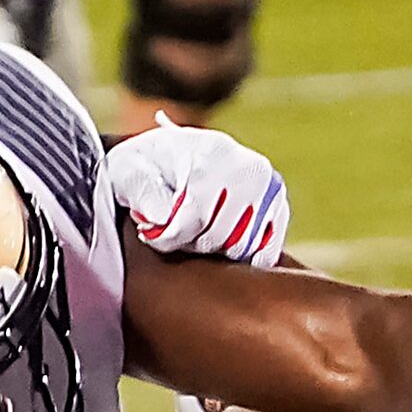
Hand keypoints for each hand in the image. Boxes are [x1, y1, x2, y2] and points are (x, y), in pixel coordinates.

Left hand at [104, 116, 288, 266]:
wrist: (171, 155)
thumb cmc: (148, 168)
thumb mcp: (133, 174)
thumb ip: (145, 195)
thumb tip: (163, 219)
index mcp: (214, 153)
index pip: (195, 216)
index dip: (167, 237)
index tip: (149, 234)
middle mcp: (250, 168)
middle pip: (219, 237)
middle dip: (189, 244)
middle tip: (172, 233)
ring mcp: (270, 187)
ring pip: (241, 249)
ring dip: (213, 252)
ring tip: (192, 234)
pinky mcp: (279, 207)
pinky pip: (267, 251)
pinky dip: (242, 258)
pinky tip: (217, 247)